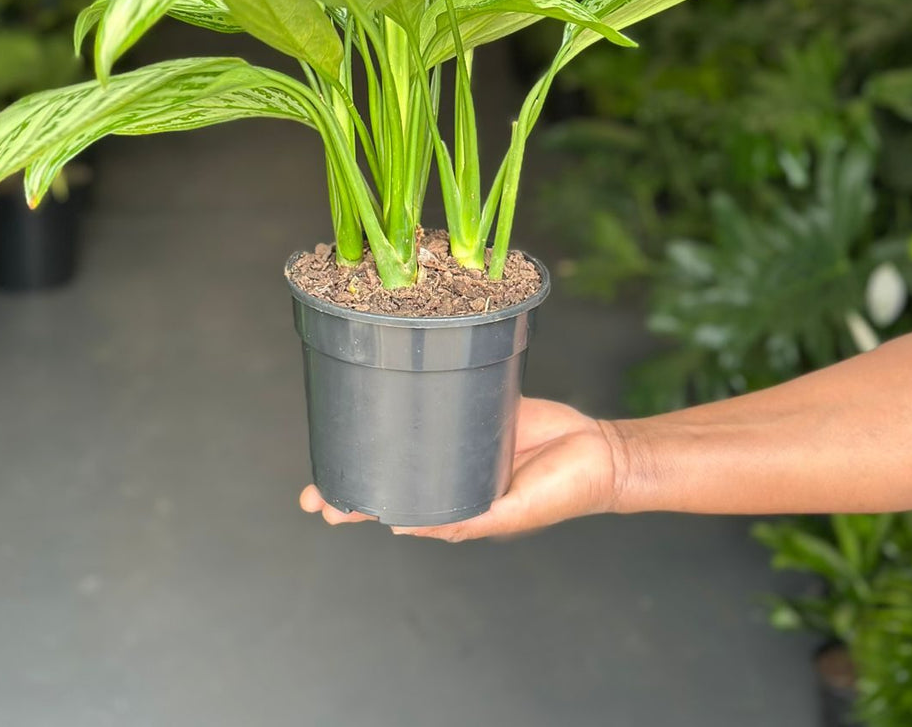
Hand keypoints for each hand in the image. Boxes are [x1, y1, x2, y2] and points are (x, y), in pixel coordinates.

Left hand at [299, 396, 618, 540]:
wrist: (600, 452)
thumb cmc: (562, 491)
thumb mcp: (512, 511)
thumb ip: (466, 520)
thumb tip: (405, 526)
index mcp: (456, 504)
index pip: (397, 509)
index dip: (358, 508)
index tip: (322, 505)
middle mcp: (451, 472)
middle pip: (392, 474)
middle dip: (351, 478)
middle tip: (311, 486)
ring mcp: (460, 437)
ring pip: (407, 436)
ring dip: (372, 438)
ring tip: (334, 434)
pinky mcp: (475, 404)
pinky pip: (438, 398)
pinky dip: (410, 395)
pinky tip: (386, 386)